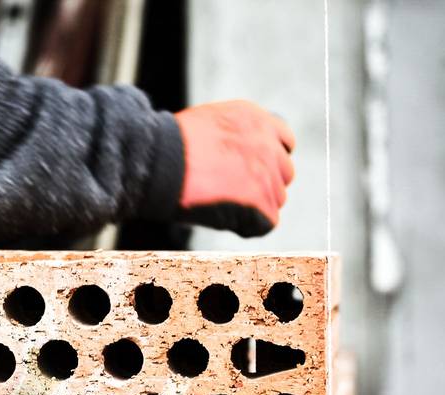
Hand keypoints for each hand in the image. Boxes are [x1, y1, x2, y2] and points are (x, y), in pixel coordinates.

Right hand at [175, 100, 294, 235]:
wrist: (160, 163)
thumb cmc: (171, 146)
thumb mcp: (209, 122)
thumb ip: (235, 136)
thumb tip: (240, 158)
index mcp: (256, 119)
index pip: (284, 141)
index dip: (269, 158)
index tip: (253, 169)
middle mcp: (268, 143)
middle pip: (284, 172)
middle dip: (265, 182)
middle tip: (236, 192)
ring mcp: (267, 174)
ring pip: (276, 198)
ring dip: (255, 205)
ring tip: (223, 204)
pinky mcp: (261, 202)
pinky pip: (267, 222)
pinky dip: (248, 225)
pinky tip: (225, 218)